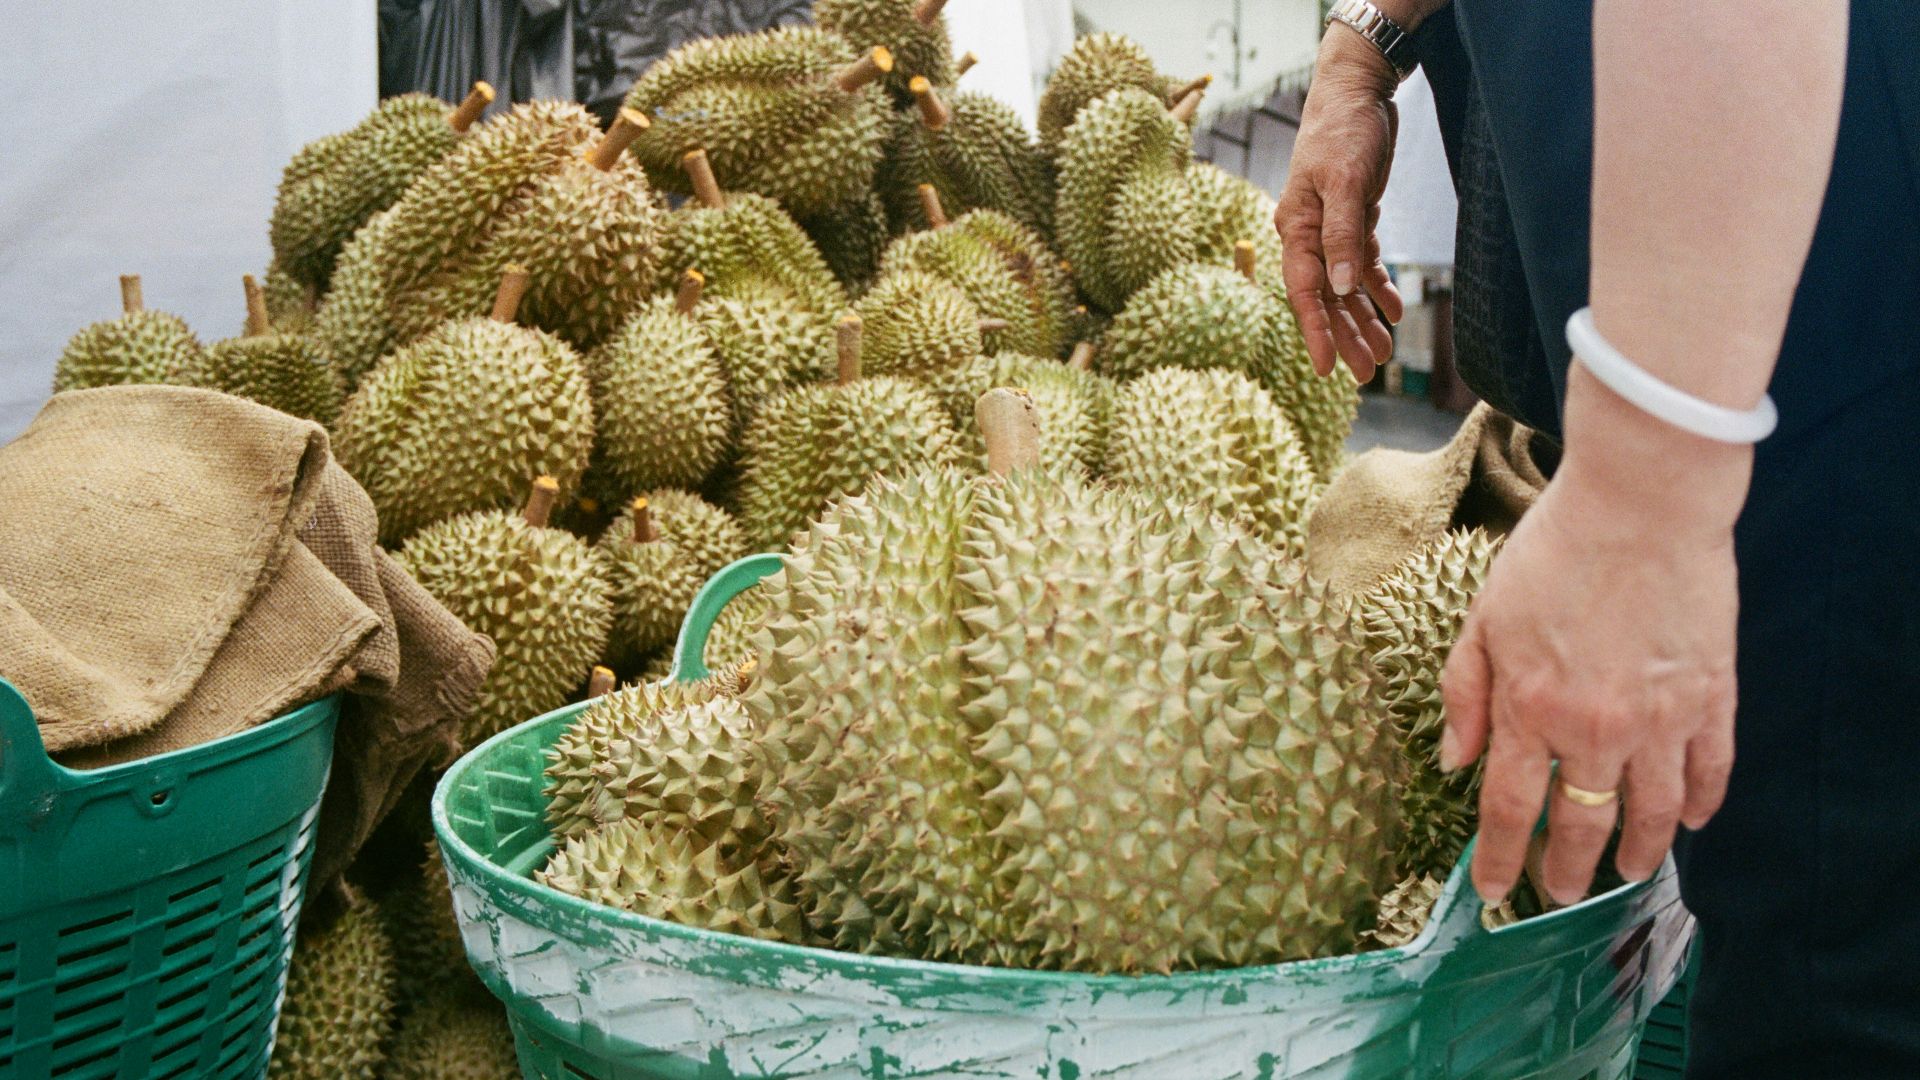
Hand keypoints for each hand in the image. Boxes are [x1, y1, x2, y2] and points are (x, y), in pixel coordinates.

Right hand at [1274, 27, 1405, 382]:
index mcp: (1296, 228)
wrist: (1357, 89)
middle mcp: (1308, 234)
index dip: (1316, 333)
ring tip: (1383, 352)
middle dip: (1345, 335)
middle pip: (1326, 297)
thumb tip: (1341, 287)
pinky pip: (1362, 263)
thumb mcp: (1347, 182)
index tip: (1327, 370)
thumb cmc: (1344, 130)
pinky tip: (1393, 309)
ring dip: (1363, 318)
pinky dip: (1377, 287)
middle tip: (1365, 373)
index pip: (1304, 292)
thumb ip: (1343, 235)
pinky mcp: (1353, 217)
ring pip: (1345, 286)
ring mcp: (1330, 227)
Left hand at [1439, 367, 1747, 904]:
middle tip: (1560, 894)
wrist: (1642, 502)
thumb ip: (1466, 693)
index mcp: (1530, 709)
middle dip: (1567, 871)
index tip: (1492, 893)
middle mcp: (1595, 728)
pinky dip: (1701, 804)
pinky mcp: (1711, 697)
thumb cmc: (1553, 551)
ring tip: (1626, 874)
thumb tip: (1454, 762)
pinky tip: (1689, 823)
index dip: (1500, 860)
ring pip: (1651, 814)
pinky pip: (1710, 770)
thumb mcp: (1482, 617)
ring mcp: (1660, 718)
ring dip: (1638, 853)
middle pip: (1583, 825)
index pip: (1511, 810)